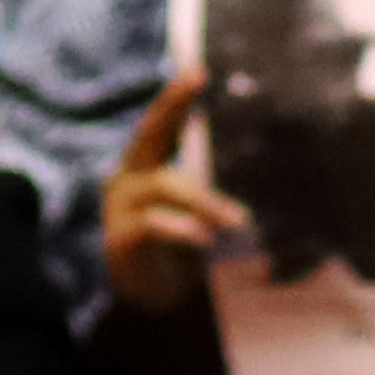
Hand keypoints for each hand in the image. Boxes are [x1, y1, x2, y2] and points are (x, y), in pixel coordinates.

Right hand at [100, 71, 244, 317]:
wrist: (149, 304)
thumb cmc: (178, 250)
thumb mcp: (194, 212)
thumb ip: (205, 186)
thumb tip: (253, 153)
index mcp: (146, 168)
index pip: (161, 125)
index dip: (176, 98)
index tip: (198, 70)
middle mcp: (128, 178)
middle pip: (150, 133)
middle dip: (173, 103)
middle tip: (198, 78)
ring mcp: (121, 207)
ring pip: (165, 185)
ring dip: (204, 201)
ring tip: (238, 221)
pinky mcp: (120, 239)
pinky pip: (153, 224)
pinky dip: (181, 228)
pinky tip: (204, 238)